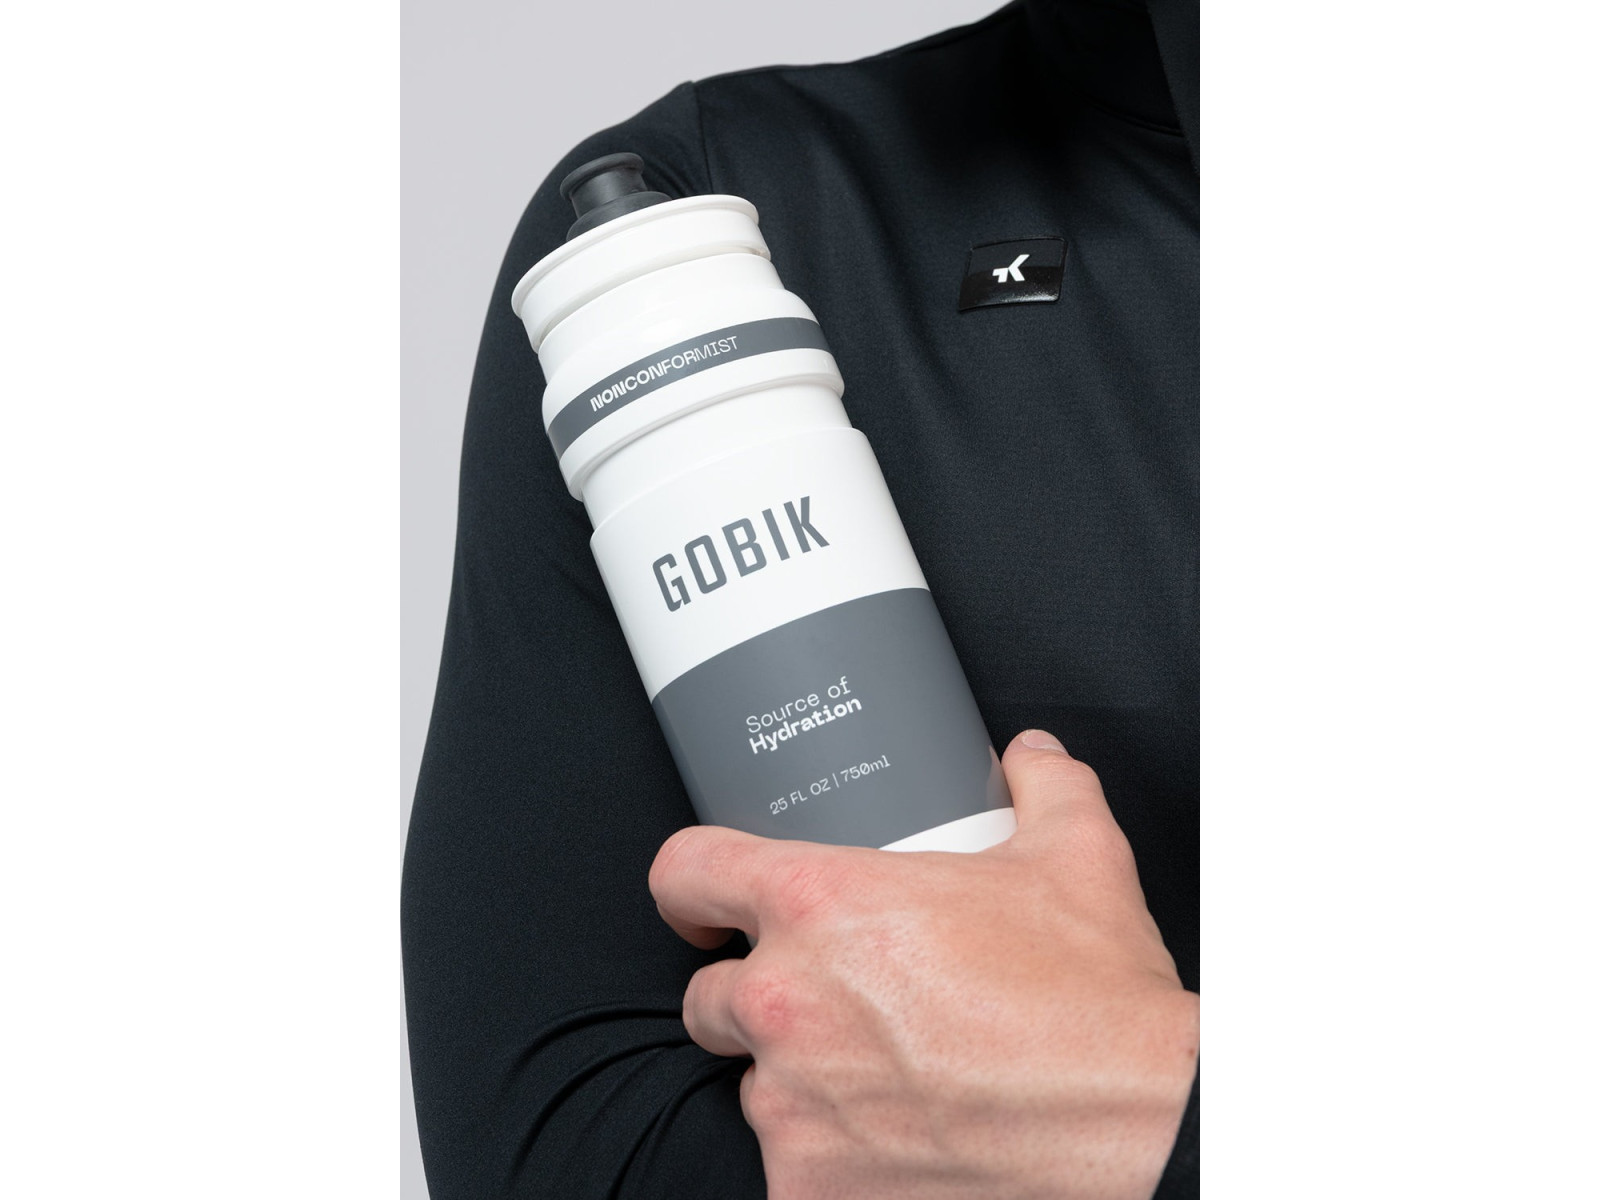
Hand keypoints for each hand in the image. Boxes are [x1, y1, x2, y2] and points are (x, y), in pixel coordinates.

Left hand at [648, 729, 1197, 1199]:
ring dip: (800, 1083)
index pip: (687, 872)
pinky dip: (831, 1162)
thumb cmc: (1095, 1001)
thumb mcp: (1076, 857)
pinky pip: (792, 1169)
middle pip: (712, 995)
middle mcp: (785, 1001)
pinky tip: (896, 1145)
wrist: (1139, 1129)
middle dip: (761, 998)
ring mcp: (791, 1106)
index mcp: (820, 903)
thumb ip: (1042, 788)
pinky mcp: (809, 1191)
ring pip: (755, 1087)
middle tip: (837, 1007)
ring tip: (886, 1080)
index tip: (704, 910)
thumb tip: (1031, 758)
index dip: (690, 887)